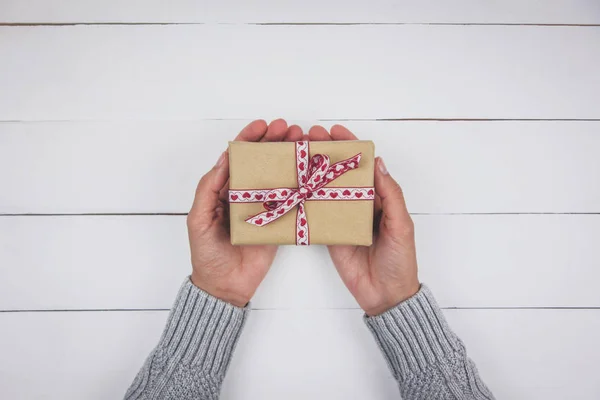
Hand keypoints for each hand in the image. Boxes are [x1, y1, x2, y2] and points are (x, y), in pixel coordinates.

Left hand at [187, 119, 302, 306]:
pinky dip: (300, 184)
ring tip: (301, 141)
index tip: (261, 126)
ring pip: (277, 175)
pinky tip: (309, 170)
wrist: (225, 286)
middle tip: (288, 129)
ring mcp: (264, 206)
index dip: (249, 139)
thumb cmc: (206, 254)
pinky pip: (290, 199)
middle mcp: (245, 194)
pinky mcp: (278, 222)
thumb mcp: (198, 219)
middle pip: (260, 161)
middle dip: (273, 142)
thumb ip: (208, 190)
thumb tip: (223, 161)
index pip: (237, 158)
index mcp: (223, 190)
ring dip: (289, 157)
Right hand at [308, 124, 419, 315]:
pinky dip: (305, 200)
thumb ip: (390, 195)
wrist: (386, 295)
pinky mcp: (330, 234)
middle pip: (340, 173)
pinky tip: (294, 184)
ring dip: (312, 172)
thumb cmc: (401, 260)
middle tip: (310, 137)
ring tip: (297, 154)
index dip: (350, 147)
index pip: (363, 166)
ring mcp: (343, 218)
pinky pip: (316, 214)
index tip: (336, 131)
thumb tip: (378, 163)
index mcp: (379, 198)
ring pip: (325, 190)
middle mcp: (359, 204)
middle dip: (326, 153)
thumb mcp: (402, 225)